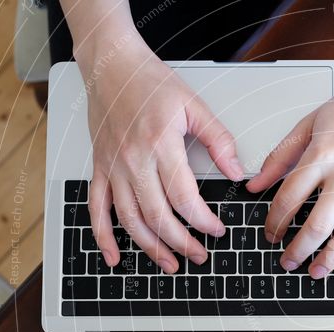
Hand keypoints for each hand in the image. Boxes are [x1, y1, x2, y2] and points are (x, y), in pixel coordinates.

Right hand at [84, 43, 242, 272]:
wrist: (111, 66)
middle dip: (181, 243)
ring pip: (129, 219)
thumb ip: (219, 140)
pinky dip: (103, 236)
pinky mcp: (100, 169)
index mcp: (160, 145)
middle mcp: (133, 160)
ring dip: (150, 247)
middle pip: (158, 216)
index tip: (217, 230)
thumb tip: (236, 172)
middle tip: (199, 255)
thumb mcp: (194, 106)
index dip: (203, 221)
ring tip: (170, 264)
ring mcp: (113, 167)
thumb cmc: (151, 83)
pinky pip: (96, 209)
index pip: (184, 198)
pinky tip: (113, 256)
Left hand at [246, 65, 333, 276]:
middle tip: (288, 262)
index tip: (271, 234)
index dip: (276, 221)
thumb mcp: (310, 122)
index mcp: (323, 152)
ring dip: (331, 257)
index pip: (291, 196)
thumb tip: (255, 185)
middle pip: (319, 222)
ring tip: (317, 270)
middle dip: (299, 249)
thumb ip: (281, 156)